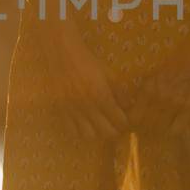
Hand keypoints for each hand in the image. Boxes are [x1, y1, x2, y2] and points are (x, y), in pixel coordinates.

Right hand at [49, 26, 131, 141]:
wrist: (62, 54)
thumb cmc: (88, 61)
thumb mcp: (108, 73)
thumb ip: (119, 91)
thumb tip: (128, 106)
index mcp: (102, 96)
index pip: (120, 120)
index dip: (125, 121)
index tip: (124, 117)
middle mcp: (88, 107)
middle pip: (107, 133)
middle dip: (114, 130)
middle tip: (114, 123)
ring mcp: (73, 111)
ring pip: (89, 136)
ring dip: (97, 133)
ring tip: (99, 125)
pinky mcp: (61, 111)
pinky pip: (72, 130)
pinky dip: (80, 131)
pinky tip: (83, 123)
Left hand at [126, 30, 189, 135]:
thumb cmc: (175, 60)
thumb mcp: (153, 73)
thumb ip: (144, 90)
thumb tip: (132, 108)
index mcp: (148, 87)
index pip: (134, 117)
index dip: (134, 123)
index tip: (136, 123)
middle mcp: (159, 97)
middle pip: (146, 126)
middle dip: (146, 129)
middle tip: (149, 127)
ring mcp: (175, 103)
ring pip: (160, 130)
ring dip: (159, 131)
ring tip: (161, 127)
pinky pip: (177, 130)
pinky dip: (174, 132)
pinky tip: (174, 127)